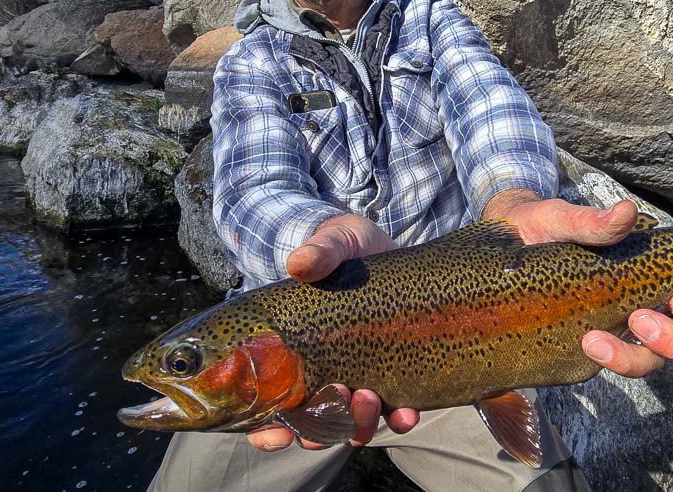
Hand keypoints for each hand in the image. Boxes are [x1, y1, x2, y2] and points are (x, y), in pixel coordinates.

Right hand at [250, 215, 414, 451]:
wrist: (393, 249)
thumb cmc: (348, 247)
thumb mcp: (334, 242)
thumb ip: (320, 252)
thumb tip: (299, 264)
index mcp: (292, 353)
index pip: (268, 408)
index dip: (266, 429)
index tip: (275, 430)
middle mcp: (321, 376)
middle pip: (310, 426)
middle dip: (319, 428)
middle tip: (337, 395)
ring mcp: (359, 379)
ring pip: (351, 425)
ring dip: (357, 424)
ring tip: (368, 398)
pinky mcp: (395, 377)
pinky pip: (394, 413)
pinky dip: (398, 419)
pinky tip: (406, 412)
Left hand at [487, 191, 672, 377]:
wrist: (502, 245)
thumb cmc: (539, 226)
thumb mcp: (558, 219)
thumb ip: (590, 221)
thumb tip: (625, 212)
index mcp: (652, 268)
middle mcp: (647, 299)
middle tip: (639, 321)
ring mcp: (621, 325)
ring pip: (657, 357)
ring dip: (637, 357)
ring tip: (596, 340)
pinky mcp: (594, 344)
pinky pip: (617, 363)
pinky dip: (610, 361)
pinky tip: (583, 344)